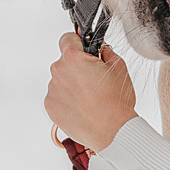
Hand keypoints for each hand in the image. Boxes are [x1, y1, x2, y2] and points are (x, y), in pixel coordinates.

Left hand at [44, 33, 136, 153]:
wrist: (112, 131)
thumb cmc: (115, 103)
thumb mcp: (119, 67)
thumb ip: (105, 51)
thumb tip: (99, 48)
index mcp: (73, 58)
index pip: (67, 38)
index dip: (77, 42)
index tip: (82, 48)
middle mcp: (59, 72)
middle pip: (64, 61)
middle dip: (77, 66)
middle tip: (93, 79)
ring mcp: (53, 91)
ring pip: (61, 80)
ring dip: (72, 84)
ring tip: (90, 97)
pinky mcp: (50, 107)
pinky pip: (57, 96)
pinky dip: (67, 99)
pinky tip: (82, 106)